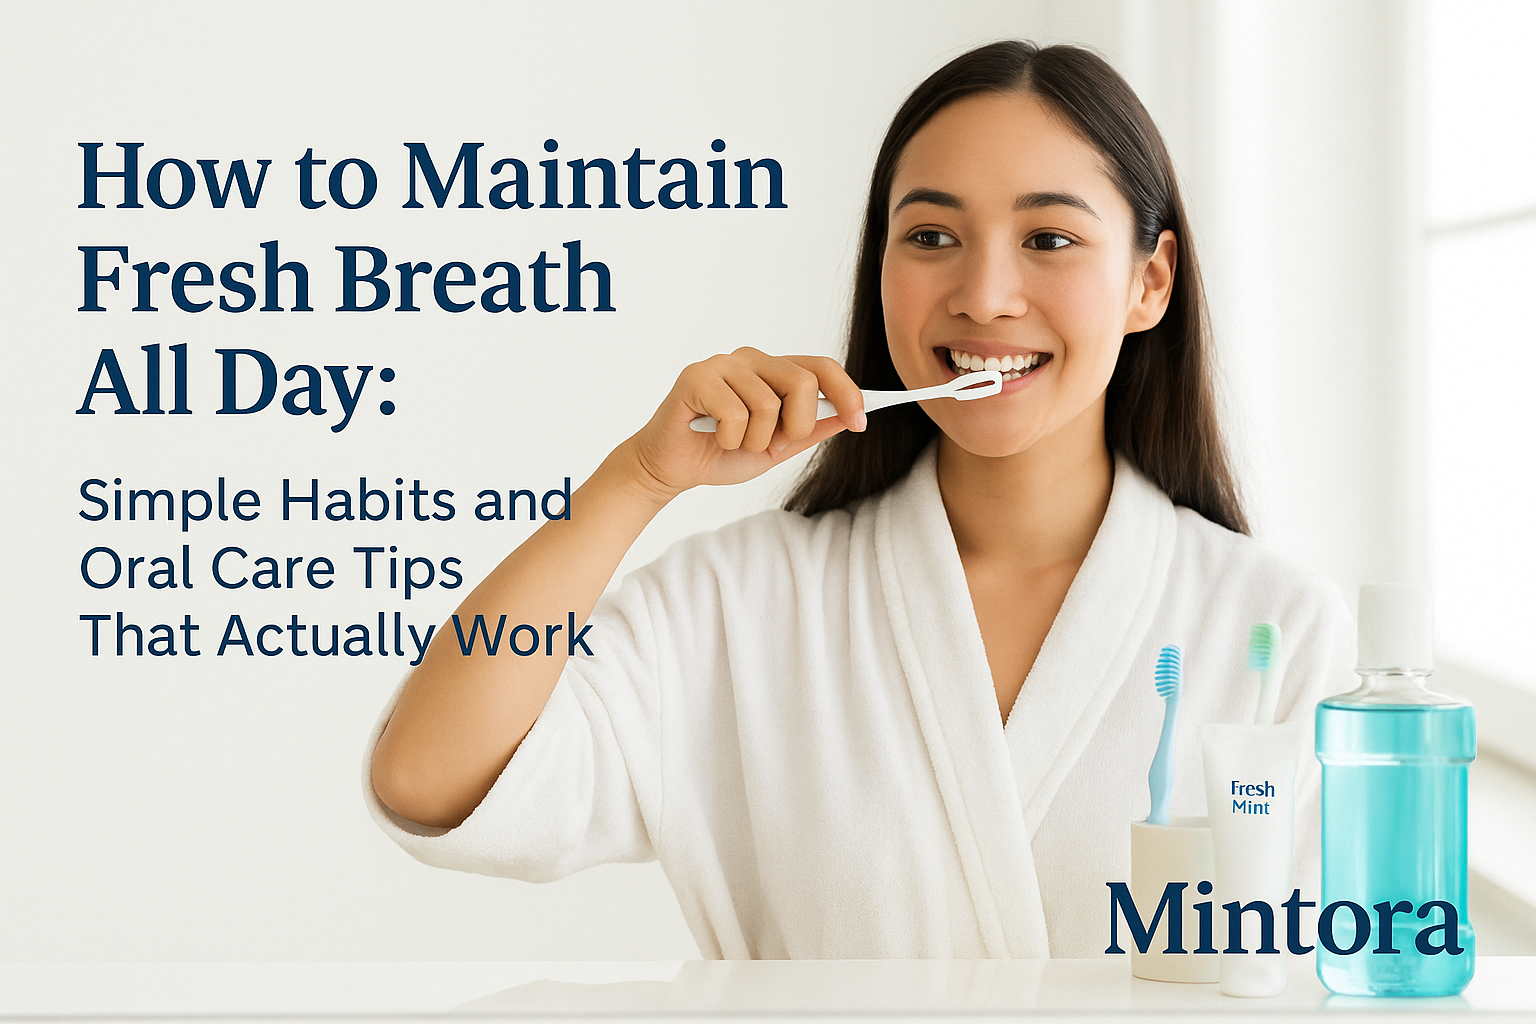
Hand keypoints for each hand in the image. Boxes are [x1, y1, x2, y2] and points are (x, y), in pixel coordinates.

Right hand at [621, 347, 865, 502]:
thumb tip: (849, 417)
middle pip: (803, 382)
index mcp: (772, 369)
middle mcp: (750, 358)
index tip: (860, 422)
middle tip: (769, 443)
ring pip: (768, 405)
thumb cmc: (720, 453)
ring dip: (754, 441)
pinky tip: (712, 435)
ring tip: (732, 440)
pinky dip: (729, 439)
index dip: (848, 392)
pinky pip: (736, 414)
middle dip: (796, 426)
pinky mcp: (697, 377)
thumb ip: (809, 430)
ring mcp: (723, 364)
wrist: (672, 468)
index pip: (821, 366)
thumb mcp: (776, 447)